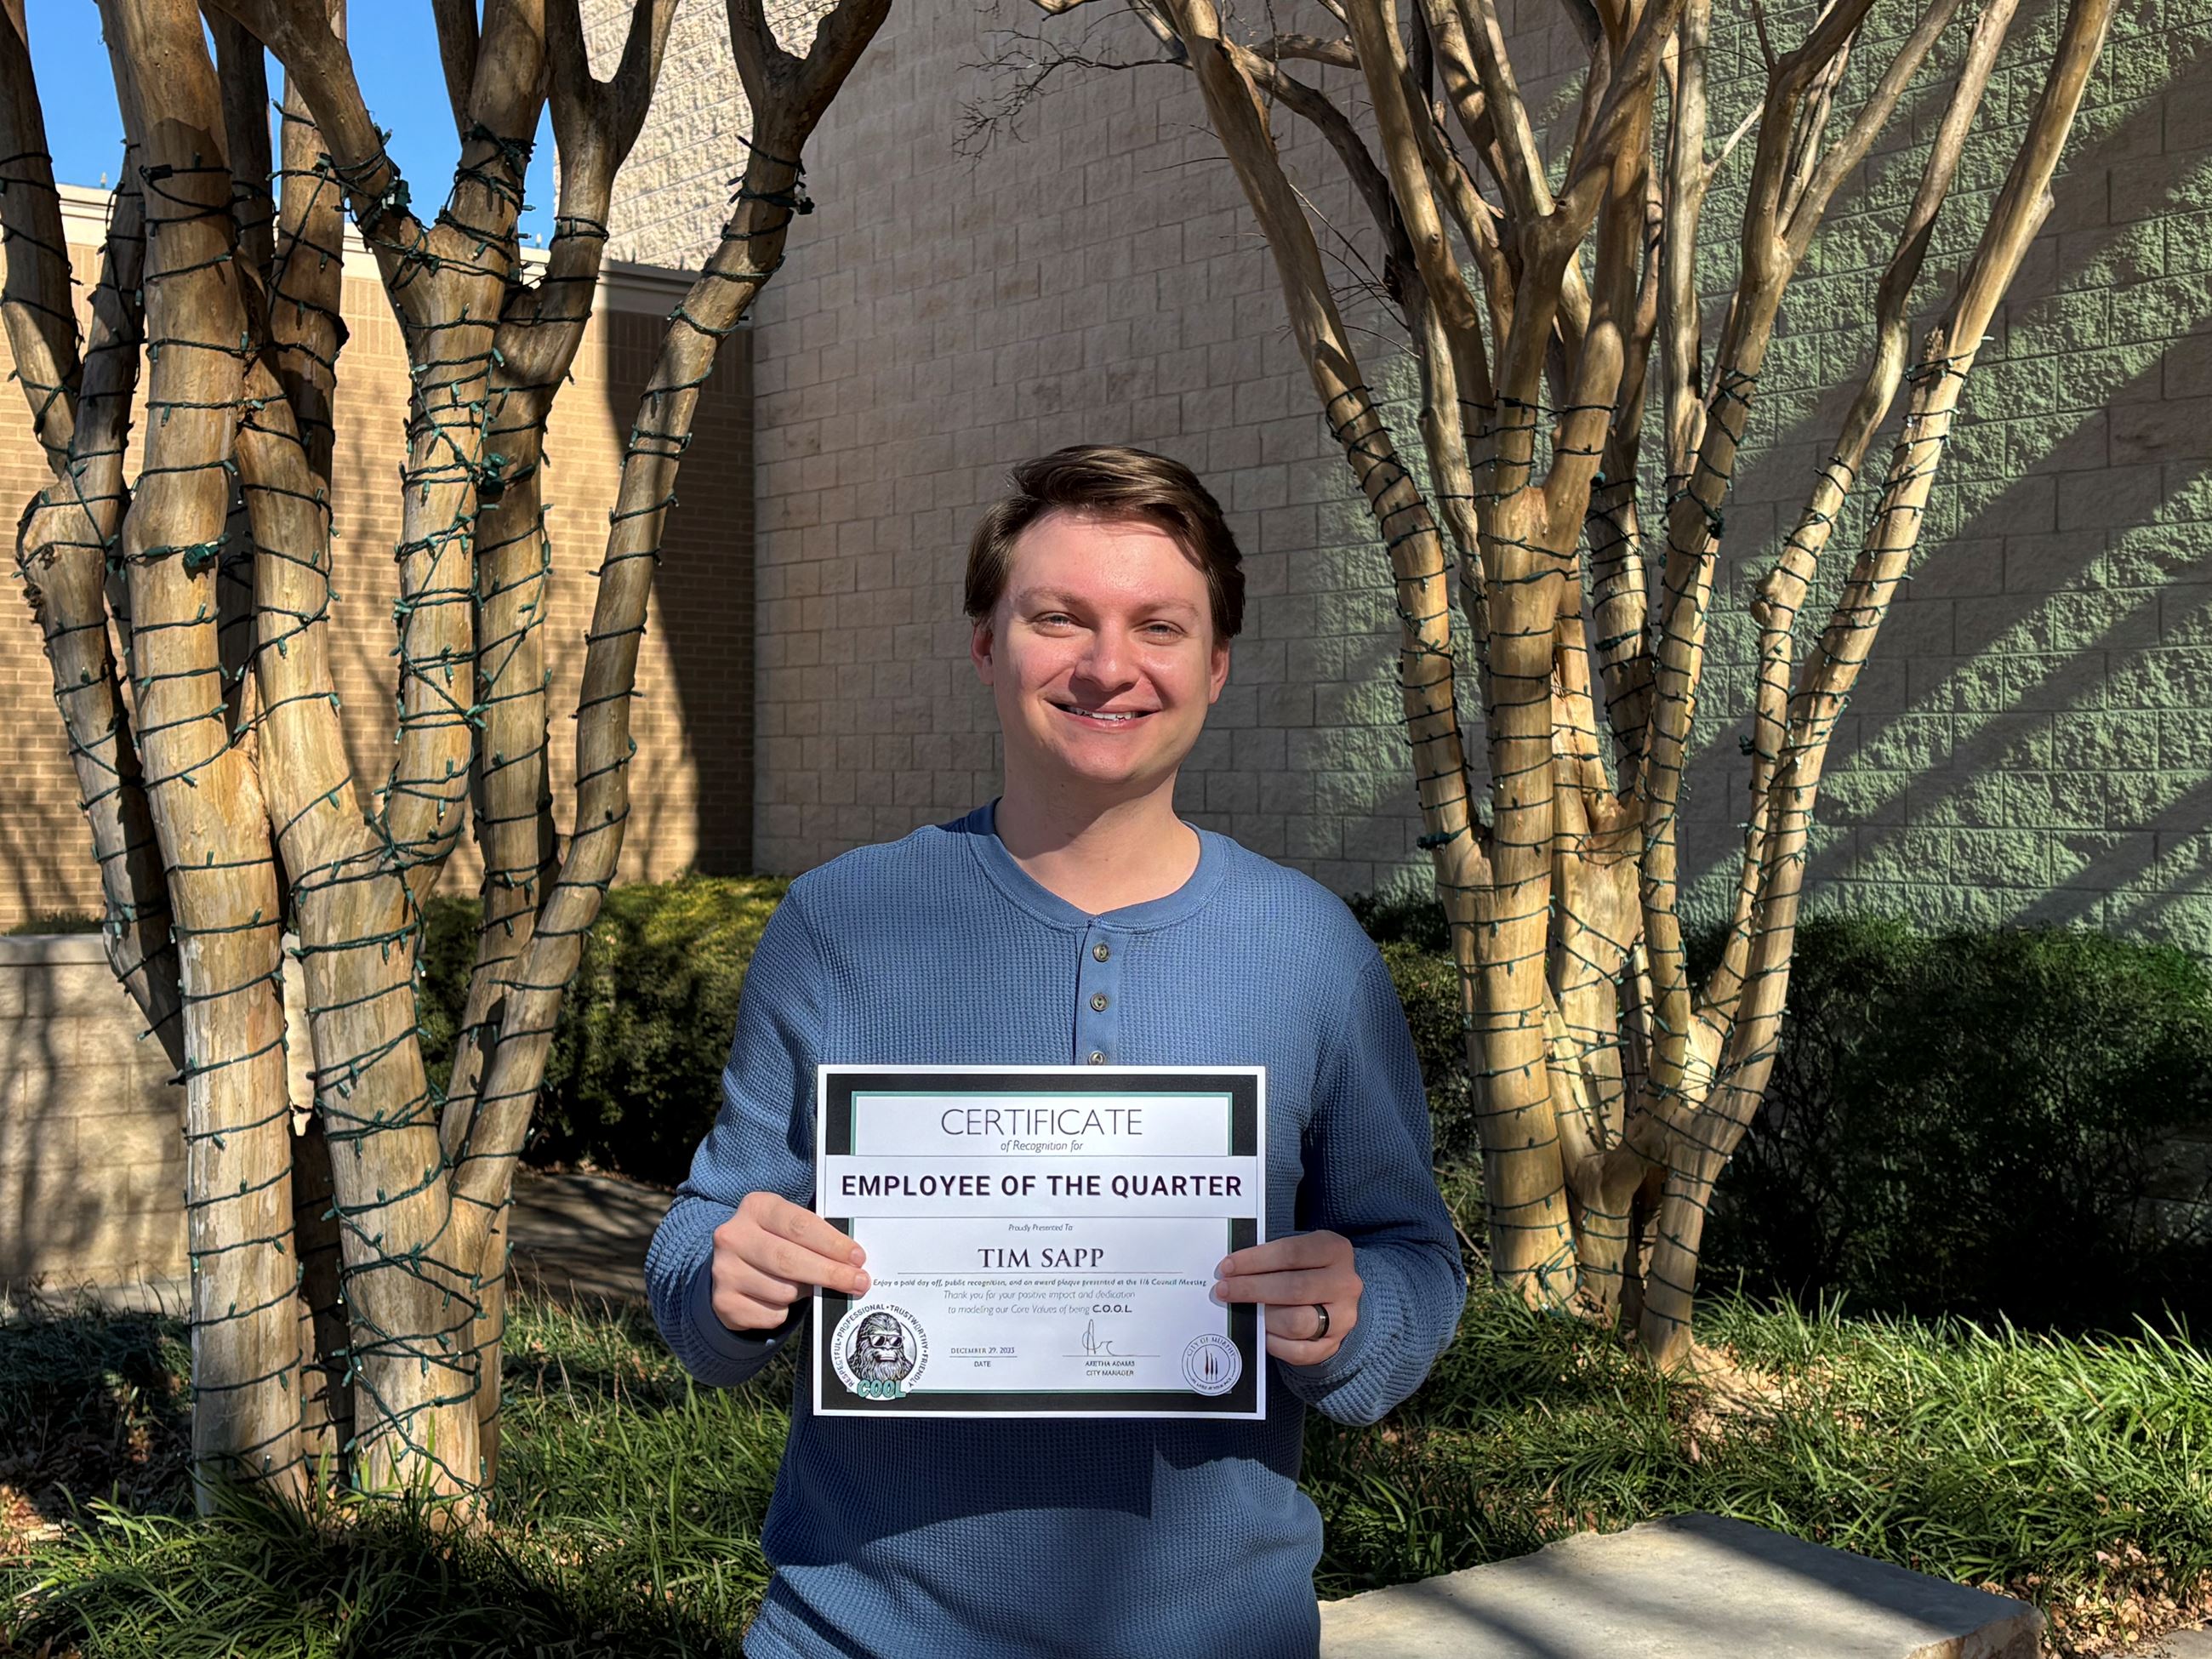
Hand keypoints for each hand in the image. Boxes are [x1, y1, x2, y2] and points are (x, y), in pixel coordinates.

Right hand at [709, 1191, 868, 1333]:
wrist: (731, 1270)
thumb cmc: (774, 1243)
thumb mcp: (789, 1228)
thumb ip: (815, 1237)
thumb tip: (853, 1263)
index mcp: (756, 1207)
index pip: (800, 1225)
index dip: (832, 1243)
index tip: (858, 1258)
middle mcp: (734, 1236)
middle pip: (790, 1259)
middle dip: (830, 1273)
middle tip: (859, 1282)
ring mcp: (724, 1270)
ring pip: (783, 1291)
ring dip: (804, 1293)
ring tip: (806, 1286)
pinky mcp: (723, 1302)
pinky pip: (772, 1315)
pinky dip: (784, 1312)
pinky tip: (779, 1300)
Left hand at [1211, 1230, 1360, 1365]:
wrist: (1337, 1298)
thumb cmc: (1306, 1269)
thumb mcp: (1299, 1251)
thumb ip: (1271, 1258)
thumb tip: (1232, 1271)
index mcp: (1335, 1250)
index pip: (1291, 1253)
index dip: (1255, 1260)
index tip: (1227, 1267)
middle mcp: (1344, 1284)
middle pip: (1293, 1288)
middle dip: (1251, 1289)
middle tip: (1223, 1290)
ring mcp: (1342, 1317)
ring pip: (1296, 1322)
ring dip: (1262, 1317)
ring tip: (1243, 1310)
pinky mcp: (1333, 1345)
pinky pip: (1297, 1351)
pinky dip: (1273, 1342)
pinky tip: (1260, 1331)